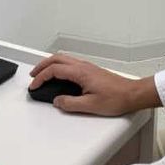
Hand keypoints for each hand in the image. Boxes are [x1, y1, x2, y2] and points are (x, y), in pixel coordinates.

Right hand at [28, 53, 160, 115]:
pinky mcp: (91, 70)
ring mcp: (87, 66)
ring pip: (63, 58)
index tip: (34, 85)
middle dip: (41, 66)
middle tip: (33, 76)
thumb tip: (57, 101)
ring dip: (50, 64)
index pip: (54, 70)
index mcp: (80, 72)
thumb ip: (70, 104)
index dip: (41, 78)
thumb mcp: (90, 106)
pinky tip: (59, 74)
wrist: (132, 94)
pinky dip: (59, 66)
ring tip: (42, 73)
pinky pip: (70, 62)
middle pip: (56, 59)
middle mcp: (83, 66)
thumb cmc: (116, 98)